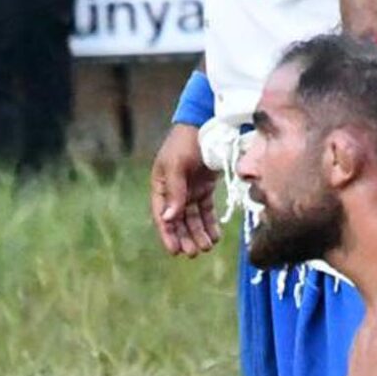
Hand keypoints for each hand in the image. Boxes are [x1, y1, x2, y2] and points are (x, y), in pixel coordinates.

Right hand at [150, 122, 219, 256]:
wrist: (206, 123)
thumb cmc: (186, 142)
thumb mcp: (176, 165)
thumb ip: (174, 192)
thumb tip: (168, 219)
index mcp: (161, 185)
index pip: (162, 215)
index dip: (168, 234)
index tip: (175, 251)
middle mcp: (173, 191)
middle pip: (178, 220)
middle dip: (185, 237)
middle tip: (194, 252)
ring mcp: (190, 190)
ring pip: (193, 218)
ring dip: (198, 233)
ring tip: (207, 247)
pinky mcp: (204, 188)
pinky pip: (206, 211)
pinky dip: (210, 223)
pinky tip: (215, 236)